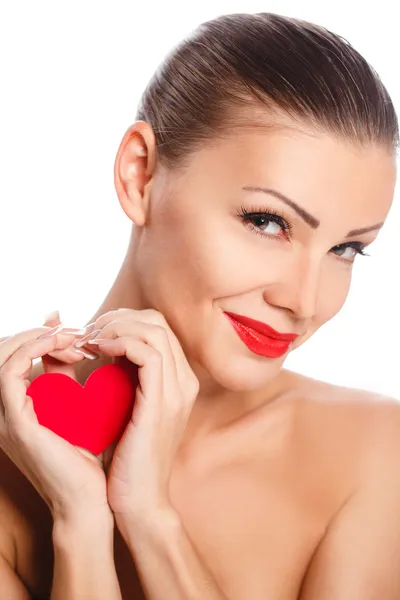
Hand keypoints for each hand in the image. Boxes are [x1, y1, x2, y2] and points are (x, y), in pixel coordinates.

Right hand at [0, 323, 110, 522]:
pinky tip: (64, 344)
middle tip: (73, 330)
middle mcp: (1, 412)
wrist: (91, 501)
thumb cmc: (88, 457)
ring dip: (36, 336)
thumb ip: (64, 376)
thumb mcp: (73, 405)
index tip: (74, 333)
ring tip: (72, 336)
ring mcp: (3, 418)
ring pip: (0, 355)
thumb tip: (70, 343)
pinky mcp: (15, 423)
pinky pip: (10, 372)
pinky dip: (34, 349)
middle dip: (36, 332)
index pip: (8, 356)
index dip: (37, 336)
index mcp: (13, 408)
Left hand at [84, 308, 199, 533]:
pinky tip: (99, 351)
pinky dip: (120, 342)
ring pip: (154, 330)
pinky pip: (148, 352)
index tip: (95, 333)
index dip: (123, 321)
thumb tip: (107, 345)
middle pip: (157, 321)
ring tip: (91, 340)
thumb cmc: (126, 456)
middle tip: (90, 332)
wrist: (139, 499)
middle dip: (119, 318)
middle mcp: (184, 380)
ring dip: (116, 327)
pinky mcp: (163, 401)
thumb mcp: (125, 405)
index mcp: (178, 380)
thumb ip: (125, 374)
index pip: (157, 327)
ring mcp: (178, 389)